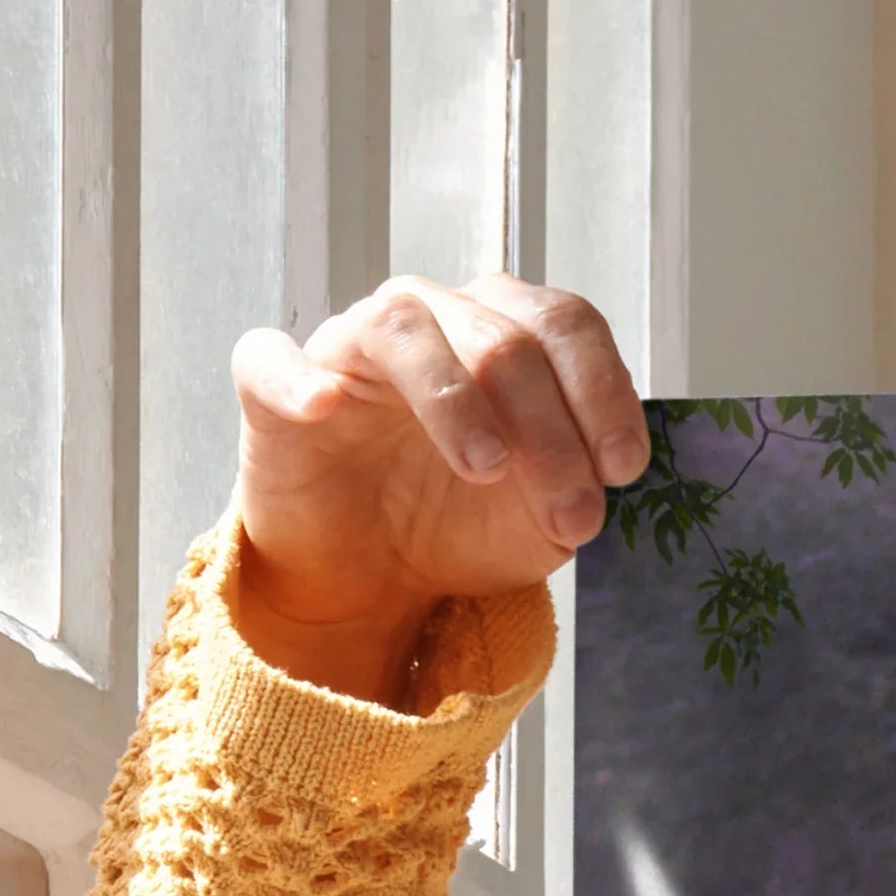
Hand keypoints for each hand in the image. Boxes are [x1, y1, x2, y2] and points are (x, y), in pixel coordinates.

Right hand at [227, 276, 648, 704]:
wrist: (373, 576)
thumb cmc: (459, 523)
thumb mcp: (541, 518)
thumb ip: (577, 485)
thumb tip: (601, 473)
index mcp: (506, 333)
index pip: (565, 325)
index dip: (602, 391)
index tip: (624, 469)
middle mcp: (434, 319)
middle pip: (503, 337)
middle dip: (550, 432)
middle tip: (571, 515)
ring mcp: (352, 345)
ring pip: (404, 329)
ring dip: (455, 400)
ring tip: (486, 468)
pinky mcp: (274, 386)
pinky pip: (272, 358)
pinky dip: (298, 379)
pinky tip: (325, 407)